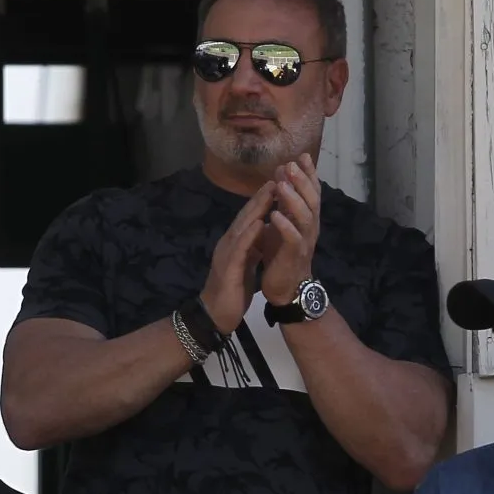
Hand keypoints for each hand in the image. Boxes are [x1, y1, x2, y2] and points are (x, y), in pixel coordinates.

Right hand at [199, 181, 274, 333]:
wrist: (216, 316)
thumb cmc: (232, 292)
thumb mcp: (245, 265)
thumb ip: (252, 248)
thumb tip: (262, 234)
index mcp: (234, 244)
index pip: (249, 218)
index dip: (263, 201)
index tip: (278, 184)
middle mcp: (228, 243)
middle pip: (246, 216)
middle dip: (261, 197)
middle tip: (277, 177)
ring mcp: (226, 254)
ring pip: (242, 226)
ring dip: (256, 209)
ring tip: (271, 191)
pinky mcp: (228, 268)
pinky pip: (239, 248)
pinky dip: (249, 234)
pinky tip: (259, 223)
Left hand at [260, 153, 320, 305]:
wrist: (286, 286)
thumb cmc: (283, 252)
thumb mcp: (284, 223)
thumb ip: (284, 202)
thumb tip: (280, 176)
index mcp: (307, 218)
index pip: (312, 191)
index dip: (309, 173)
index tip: (302, 155)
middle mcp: (310, 226)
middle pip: (312, 200)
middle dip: (302, 181)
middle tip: (291, 164)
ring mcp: (305, 240)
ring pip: (305, 216)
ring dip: (293, 199)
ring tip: (282, 185)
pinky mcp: (294, 255)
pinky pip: (292, 238)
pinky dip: (285, 225)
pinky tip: (275, 215)